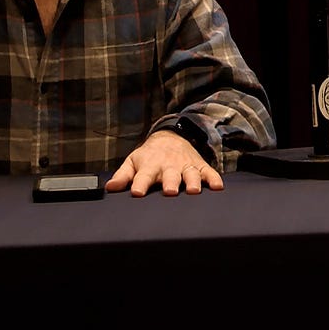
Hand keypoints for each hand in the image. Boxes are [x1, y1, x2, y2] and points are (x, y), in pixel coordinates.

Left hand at [106, 129, 222, 196]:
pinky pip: (209, 172)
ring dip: (193, 181)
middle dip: (171, 183)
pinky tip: (217, 186)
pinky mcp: (199, 165)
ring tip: (194, 191)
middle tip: (170, 191)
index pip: (143, 176)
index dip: (140, 184)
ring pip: (190, 174)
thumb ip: (123, 176)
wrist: (171, 136)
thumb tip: (110, 188)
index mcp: (150, 166)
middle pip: (170, 175)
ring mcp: (186, 165)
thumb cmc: (149, 156)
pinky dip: (214, 178)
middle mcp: (169, 166)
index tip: (137, 193)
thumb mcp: (133, 162)